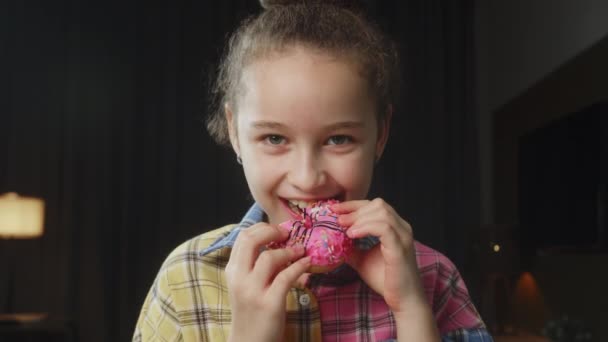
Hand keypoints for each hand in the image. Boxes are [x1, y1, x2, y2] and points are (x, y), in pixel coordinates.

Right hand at [225, 223, 310, 341]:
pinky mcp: (269, 303)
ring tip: (300, 250)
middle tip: (287, 234)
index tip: (276, 230)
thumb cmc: (252, 312)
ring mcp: (253, 291)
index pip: (242, 237)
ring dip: (289, 251)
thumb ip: (256, 265)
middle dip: (271, 231)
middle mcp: (239, 279)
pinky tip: (307, 263)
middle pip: (250, 241)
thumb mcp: (247, 285)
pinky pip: (286, 276)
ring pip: (269, 257)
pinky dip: (299, 266)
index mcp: (232, 271)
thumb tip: (279, 243)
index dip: (261, 228)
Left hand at [334, 199, 439, 340]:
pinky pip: (384, 228)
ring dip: (359, 218)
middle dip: (355, 209)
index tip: (336, 210)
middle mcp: (402, 228)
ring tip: (344, 229)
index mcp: (395, 228)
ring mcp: (403, 236)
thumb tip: (332, 241)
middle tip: (338, 219)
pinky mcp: (400, 247)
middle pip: (378, 204)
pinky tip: (352, 235)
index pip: (375, 206)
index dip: (354, 205)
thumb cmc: (386, 280)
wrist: (403, 300)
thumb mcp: (362, 259)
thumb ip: (351, 248)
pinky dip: (366, 227)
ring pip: (382, 212)